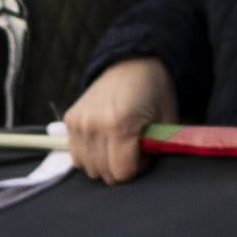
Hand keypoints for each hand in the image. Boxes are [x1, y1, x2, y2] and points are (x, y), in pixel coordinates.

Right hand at [59, 53, 175, 181]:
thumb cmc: (154, 92)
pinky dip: (90, 155)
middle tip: (133, 147)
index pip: (122, 172)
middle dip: (122, 166)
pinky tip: (104, 141)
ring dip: (105, 163)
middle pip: (104, 173)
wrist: (132, 62)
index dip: (138, 167)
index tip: (144, 152)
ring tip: (119, 143)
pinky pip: (76, 155)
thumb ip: (157, 149)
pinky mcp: (70, 120)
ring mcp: (79, 122)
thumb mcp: (166, 120)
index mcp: (120, 124)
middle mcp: (94, 124)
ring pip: (88, 168)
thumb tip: (147, 170)